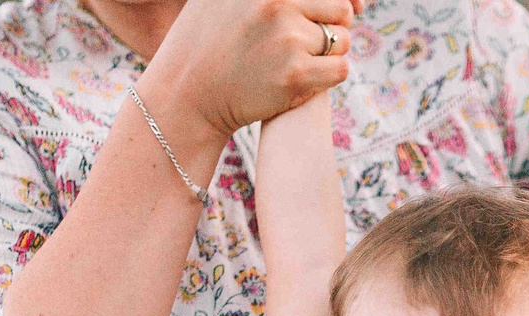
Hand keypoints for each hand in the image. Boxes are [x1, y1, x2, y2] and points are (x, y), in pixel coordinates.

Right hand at [147, 0, 359, 142]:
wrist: (187, 93)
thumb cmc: (204, 44)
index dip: (327, 6)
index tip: (322, 17)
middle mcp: (277, 3)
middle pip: (339, 8)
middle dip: (332, 26)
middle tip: (313, 43)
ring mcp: (288, 38)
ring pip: (341, 40)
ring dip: (330, 53)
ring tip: (305, 61)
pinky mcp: (295, 75)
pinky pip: (340, 69)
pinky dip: (329, 75)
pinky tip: (309, 79)